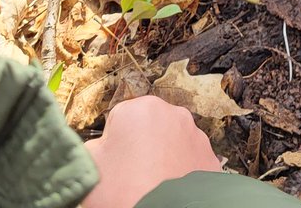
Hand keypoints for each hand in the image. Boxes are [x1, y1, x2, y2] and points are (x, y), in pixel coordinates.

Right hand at [84, 96, 221, 207]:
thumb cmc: (125, 192)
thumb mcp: (90, 167)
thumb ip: (92, 147)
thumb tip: (98, 148)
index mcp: (140, 108)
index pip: (120, 119)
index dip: (114, 144)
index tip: (114, 164)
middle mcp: (172, 114)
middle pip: (148, 127)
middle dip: (141, 147)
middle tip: (132, 176)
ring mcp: (195, 135)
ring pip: (171, 142)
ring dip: (163, 158)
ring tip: (152, 184)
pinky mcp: (210, 157)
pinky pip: (190, 160)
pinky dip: (182, 171)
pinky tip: (171, 189)